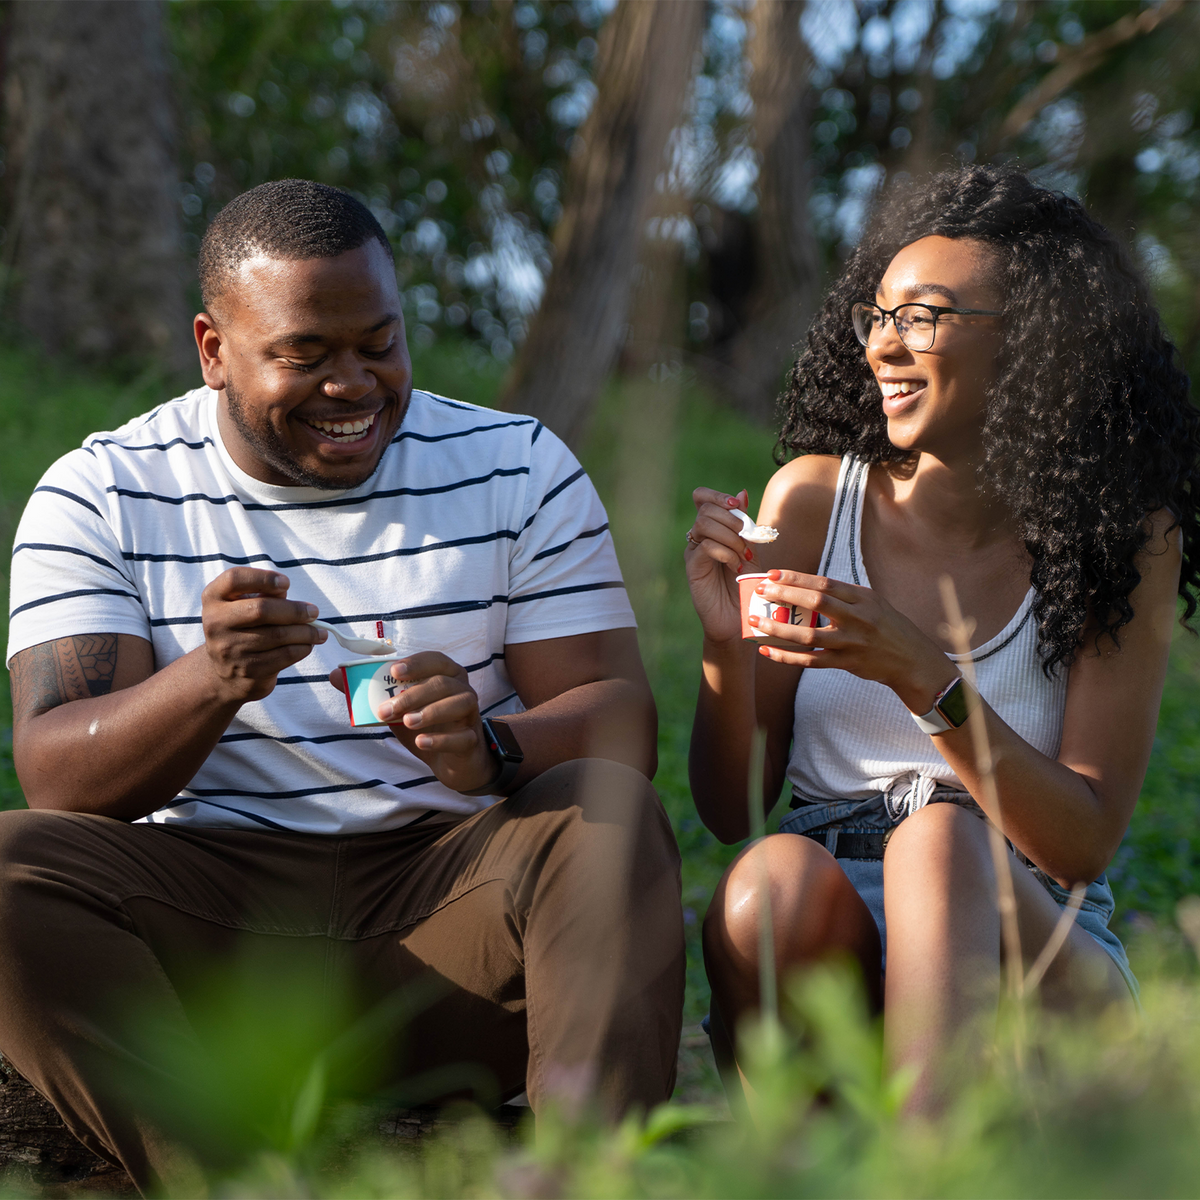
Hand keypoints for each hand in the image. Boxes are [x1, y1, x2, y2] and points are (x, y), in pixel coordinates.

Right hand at [201, 568, 325, 704]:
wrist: (228, 674)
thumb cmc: (244, 630)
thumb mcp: (244, 607)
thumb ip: (264, 595)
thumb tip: (290, 597)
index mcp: (213, 598)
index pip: (234, 578)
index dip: (264, 578)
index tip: (286, 583)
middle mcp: (215, 623)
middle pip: (261, 609)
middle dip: (295, 610)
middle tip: (314, 612)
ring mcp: (230, 649)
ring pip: (278, 635)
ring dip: (306, 632)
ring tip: (319, 632)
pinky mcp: (248, 670)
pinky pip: (284, 655)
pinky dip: (303, 648)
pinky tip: (309, 644)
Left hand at [330, 651, 496, 793]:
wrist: (451, 761)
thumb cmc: (426, 726)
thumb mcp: (397, 709)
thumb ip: (369, 692)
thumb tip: (335, 675)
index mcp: (446, 676)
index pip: (436, 660)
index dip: (417, 663)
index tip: (394, 671)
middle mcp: (463, 691)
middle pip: (443, 683)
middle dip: (414, 694)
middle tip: (386, 709)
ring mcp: (471, 716)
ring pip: (460, 703)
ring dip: (431, 711)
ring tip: (407, 722)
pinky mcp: (472, 741)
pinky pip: (461, 737)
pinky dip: (441, 738)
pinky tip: (421, 742)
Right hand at [686, 487, 757, 644]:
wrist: (740, 617)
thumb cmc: (746, 584)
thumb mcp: (751, 549)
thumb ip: (745, 524)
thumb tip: (742, 493)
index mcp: (712, 529)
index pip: (703, 498)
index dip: (718, 496)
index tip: (737, 506)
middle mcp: (699, 538)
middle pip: (706, 509)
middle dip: (732, 520)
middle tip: (748, 540)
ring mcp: (693, 552)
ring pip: (703, 524)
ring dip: (729, 536)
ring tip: (742, 555)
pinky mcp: (692, 568)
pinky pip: (705, 547)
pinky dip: (724, 551)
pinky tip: (734, 565)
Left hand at [749, 570, 956, 712]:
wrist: (912, 660)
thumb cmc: (888, 627)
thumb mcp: (873, 603)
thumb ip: (844, 596)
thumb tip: (806, 586)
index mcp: (863, 599)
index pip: (825, 583)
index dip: (796, 578)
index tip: (773, 574)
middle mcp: (858, 619)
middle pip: (816, 603)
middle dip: (785, 595)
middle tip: (761, 591)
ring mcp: (851, 643)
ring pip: (809, 635)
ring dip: (779, 628)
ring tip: (756, 622)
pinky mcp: (846, 664)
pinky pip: (811, 661)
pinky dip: (787, 656)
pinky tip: (767, 651)